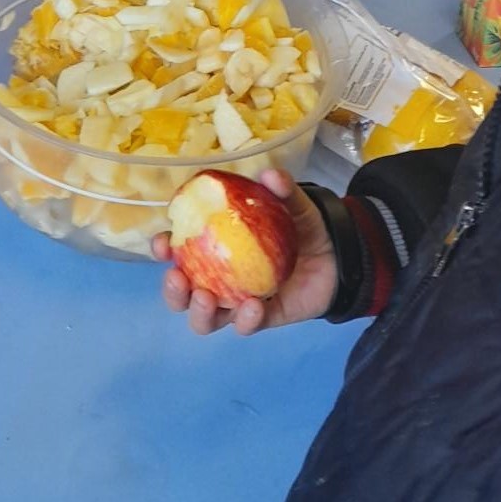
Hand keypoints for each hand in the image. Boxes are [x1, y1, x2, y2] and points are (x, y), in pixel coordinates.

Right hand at [154, 173, 337, 335]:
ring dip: (198, 312)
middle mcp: (220, 278)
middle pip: (183, 293)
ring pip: (206, 319)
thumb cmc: (303, 224)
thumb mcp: (292, 202)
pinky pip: (245, 326)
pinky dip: (245, 320)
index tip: (162, 242)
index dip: (163, 248)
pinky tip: (253, 307)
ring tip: (205, 297)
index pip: (180, 249)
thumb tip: (268, 175)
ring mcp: (238, 302)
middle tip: (178, 279)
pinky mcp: (260, 319)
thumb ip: (282, 188)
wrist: (338, 254)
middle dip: (172, 291)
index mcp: (215, 246)